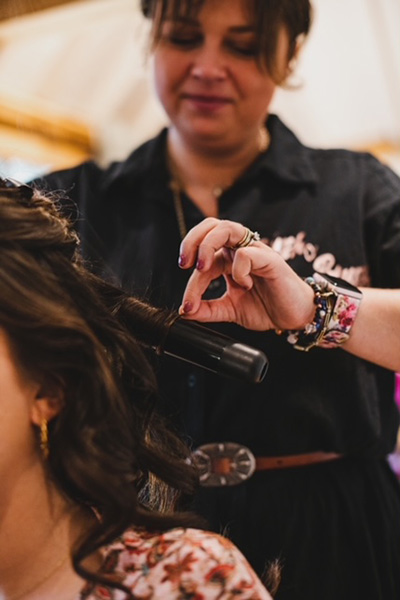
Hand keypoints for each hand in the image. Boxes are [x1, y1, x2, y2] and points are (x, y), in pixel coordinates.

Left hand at [178, 218, 315, 330]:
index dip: (190, 280)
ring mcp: (255, 251)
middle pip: (211, 226)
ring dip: (208, 244)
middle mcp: (240, 250)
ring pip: (226, 228)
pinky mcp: (269, 259)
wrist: (295, 317)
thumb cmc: (266, 307)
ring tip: (203, 267)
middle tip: (185, 264)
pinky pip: (247, 253)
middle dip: (191, 241)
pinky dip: (238, 270)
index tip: (187, 304)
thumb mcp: (230, 310)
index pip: (201, 256)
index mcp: (228, 258)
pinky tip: (244, 285)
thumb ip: (208, 310)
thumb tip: (184, 311)